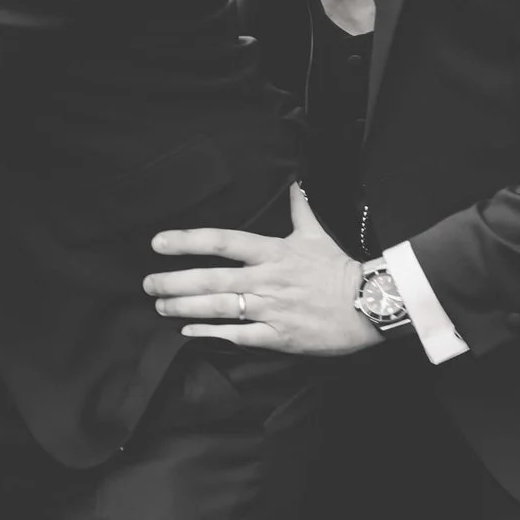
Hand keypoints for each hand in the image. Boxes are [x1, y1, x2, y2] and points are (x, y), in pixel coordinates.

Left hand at [144, 184, 380, 355]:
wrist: (371, 304)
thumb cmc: (340, 269)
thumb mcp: (316, 234)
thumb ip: (300, 209)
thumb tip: (296, 182)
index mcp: (272, 252)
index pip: (222, 242)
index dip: (187, 241)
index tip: (158, 243)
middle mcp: (267, 279)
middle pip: (211, 278)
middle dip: (174, 282)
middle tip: (147, 284)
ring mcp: (272, 309)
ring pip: (220, 307)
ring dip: (185, 308)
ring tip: (160, 306)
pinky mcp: (280, 336)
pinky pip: (240, 335)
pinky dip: (212, 333)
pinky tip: (188, 332)